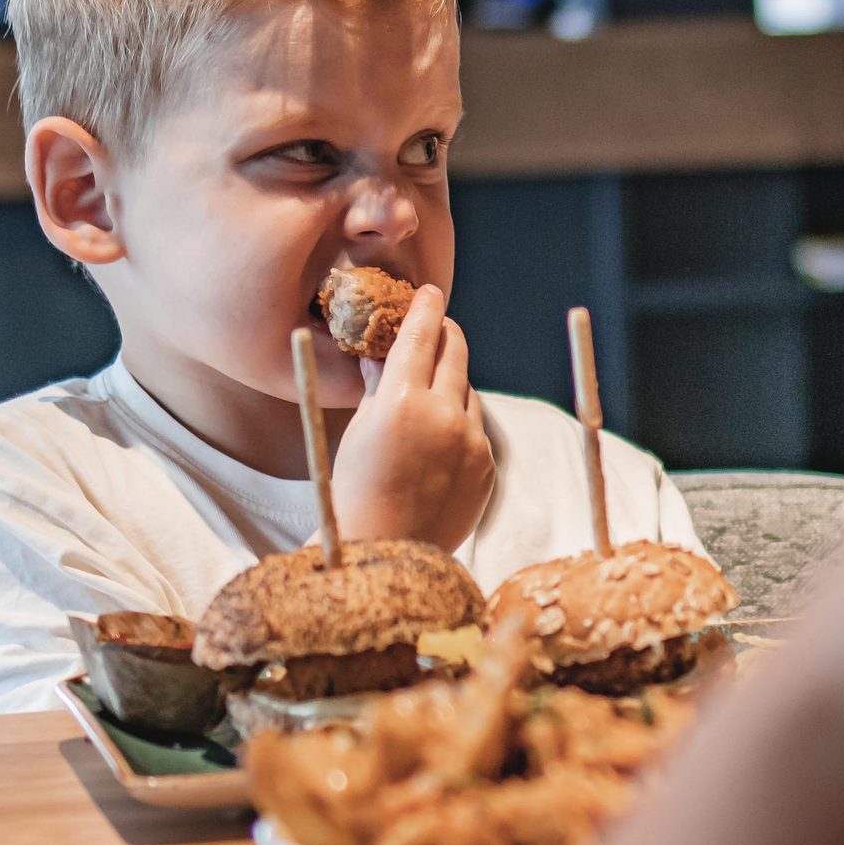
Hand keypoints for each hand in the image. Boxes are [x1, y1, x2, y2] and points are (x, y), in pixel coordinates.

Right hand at [329, 285, 495, 554]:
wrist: (386, 552)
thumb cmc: (356, 490)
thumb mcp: (359, 430)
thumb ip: (378, 386)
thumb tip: (381, 351)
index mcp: (403, 402)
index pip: (420, 336)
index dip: (425, 309)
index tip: (429, 292)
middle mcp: (443, 416)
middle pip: (454, 354)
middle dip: (446, 335)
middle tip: (440, 325)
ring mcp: (471, 442)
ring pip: (467, 393)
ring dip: (450, 385)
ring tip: (427, 398)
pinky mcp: (487, 467)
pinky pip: (475, 430)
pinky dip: (459, 425)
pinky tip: (437, 441)